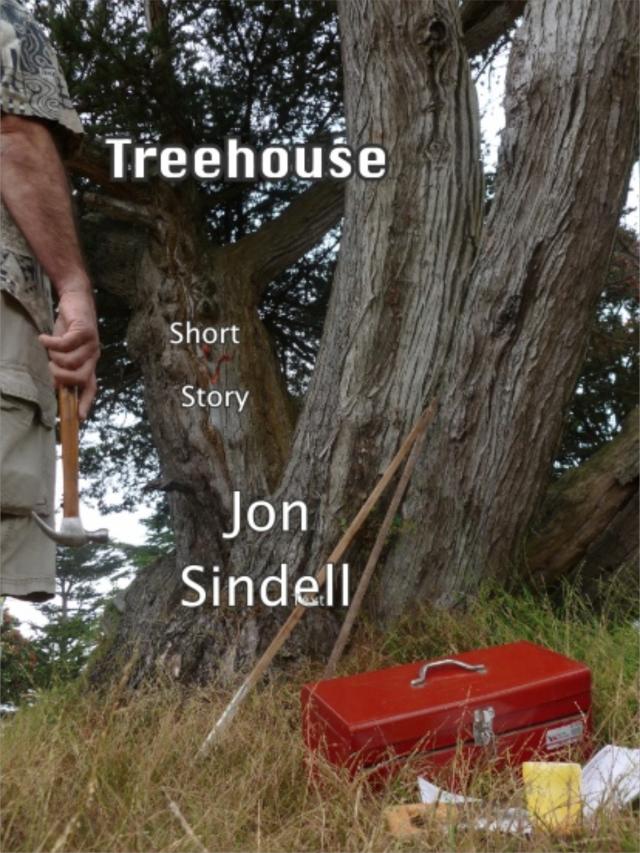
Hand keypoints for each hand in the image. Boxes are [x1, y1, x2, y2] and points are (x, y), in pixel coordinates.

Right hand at [39, 289, 99, 419]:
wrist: (74, 299)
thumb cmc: (67, 328)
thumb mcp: (64, 351)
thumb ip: (61, 367)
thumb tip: (55, 385)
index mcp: (89, 364)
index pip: (91, 387)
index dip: (86, 402)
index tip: (80, 418)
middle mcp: (94, 357)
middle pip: (80, 378)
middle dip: (61, 377)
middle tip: (49, 367)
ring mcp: (92, 344)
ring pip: (70, 362)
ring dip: (54, 357)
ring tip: (49, 347)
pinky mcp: (85, 331)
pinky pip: (64, 345)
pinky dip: (50, 343)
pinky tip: (43, 338)